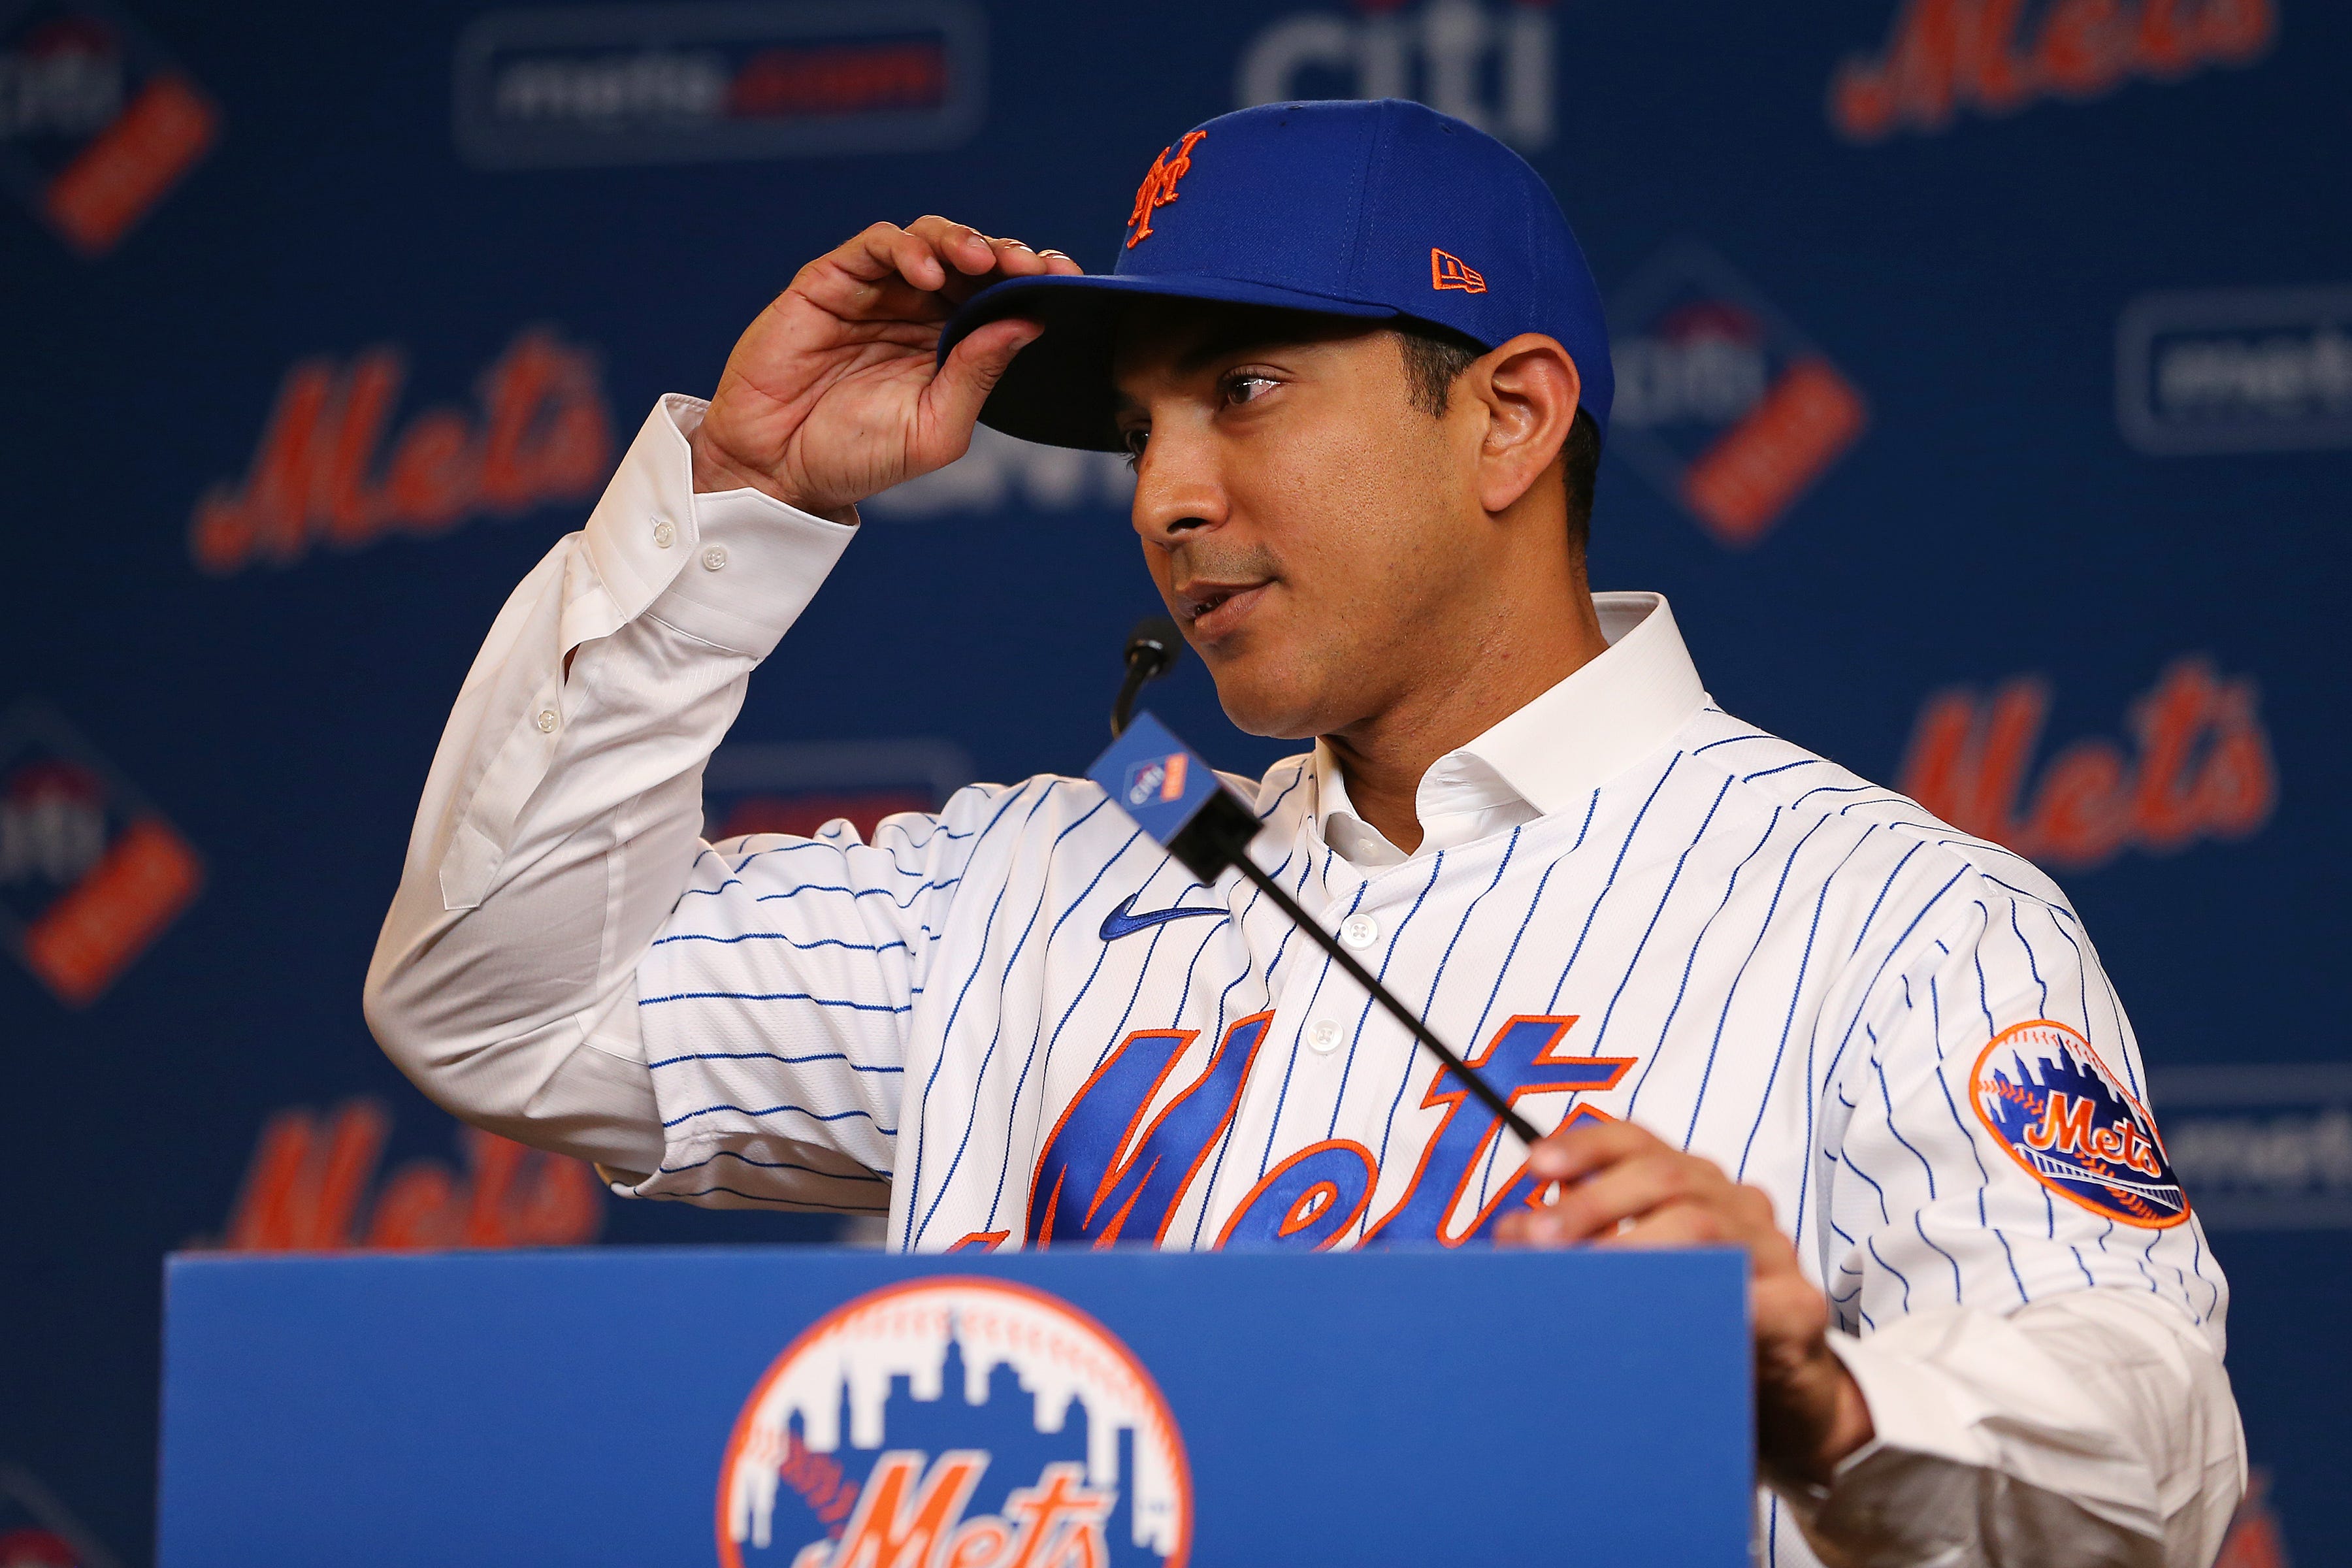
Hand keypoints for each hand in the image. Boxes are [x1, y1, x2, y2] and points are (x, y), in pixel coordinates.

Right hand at [690, 217, 1082, 519]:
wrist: (778, 468)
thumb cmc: (858, 456)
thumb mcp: (936, 428)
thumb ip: (978, 375)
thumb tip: (1029, 324)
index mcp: (955, 344)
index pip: (1004, 297)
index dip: (1035, 280)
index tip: (1067, 279)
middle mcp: (921, 310)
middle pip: (975, 259)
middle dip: (1007, 253)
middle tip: (1027, 263)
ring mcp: (878, 291)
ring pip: (930, 239)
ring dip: (961, 240)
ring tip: (980, 261)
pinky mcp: (832, 280)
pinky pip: (876, 245)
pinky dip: (906, 249)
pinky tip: (927, 274)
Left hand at [1493, 1117, 1874, 1488]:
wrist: (1785, 1390)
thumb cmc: (1694, 1320)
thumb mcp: (1629, 1277)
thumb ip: (1573, 1248)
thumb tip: (1510, 1236)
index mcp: (1691, 1183)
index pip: (1637, 1141)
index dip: (1585, 1146)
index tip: (1536, 1165)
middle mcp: (1733, 1201)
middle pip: (1664, 1177)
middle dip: (1593, 1202)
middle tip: (1541, 1238)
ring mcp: (1771, 1248)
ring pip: (1702, 1225)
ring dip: (1636, 1247)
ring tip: (1587, 1280)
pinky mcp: (1800, 1305)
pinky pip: (1757, 1296)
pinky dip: (1710, 1301)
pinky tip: (1669, 1317)